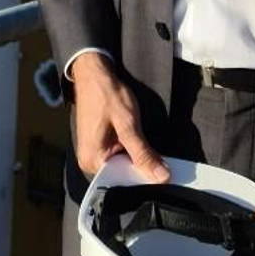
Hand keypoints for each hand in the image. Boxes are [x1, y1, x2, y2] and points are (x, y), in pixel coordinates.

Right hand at [69, 55, 169, 182]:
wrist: (94, 75)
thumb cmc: (107, 95)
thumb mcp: (128, 124)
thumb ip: (143, 153)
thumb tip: (162, 177)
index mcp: (93, 161)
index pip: (123, 181)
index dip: (145, 178)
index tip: (165, 174)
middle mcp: (89, 162)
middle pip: (122, 176)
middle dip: (142, 167)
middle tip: (162, 162)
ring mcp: (92, 155)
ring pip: (122, 166)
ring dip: (137, 158)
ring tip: (149, 150)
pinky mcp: (98, 147)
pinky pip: (117, 157)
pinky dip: (130, 152)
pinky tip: (138, 143)